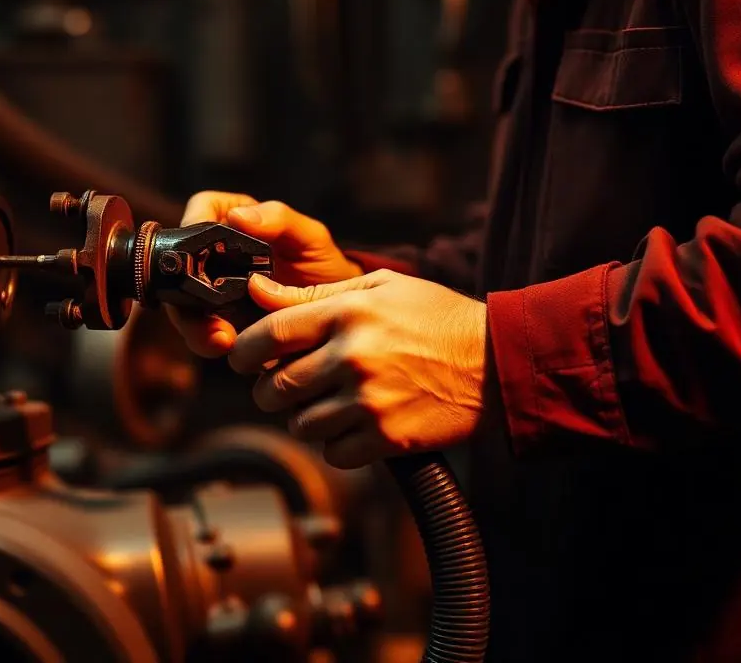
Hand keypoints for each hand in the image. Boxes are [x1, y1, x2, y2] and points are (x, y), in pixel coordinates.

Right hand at [165, 192, 362, 358]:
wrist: (335, 313)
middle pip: (180, 265)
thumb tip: (238, 216)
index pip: (198, 211)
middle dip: (187, 292)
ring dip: (196, 325)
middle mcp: (214, 254)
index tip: (200, 251)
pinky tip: (230, 347)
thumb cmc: (322, 265)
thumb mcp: (309, 237)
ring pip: (183, 304)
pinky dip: (209, 341)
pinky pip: (201, 331)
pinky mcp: (218, 321)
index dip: (192, 227)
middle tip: (209, 309)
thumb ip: (279, 220)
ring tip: (223, 341)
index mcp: (232, 220)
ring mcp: (211, 290)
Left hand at [229, 269, 487, 469]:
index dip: (243, 351)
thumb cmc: (437, 318)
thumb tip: (256, 290)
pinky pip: (333, 451)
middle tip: (286, 385)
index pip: (269, 335)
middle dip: (271, 390)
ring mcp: (369, 400)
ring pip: (300, 424)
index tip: (242, 359)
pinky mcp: (386, 437)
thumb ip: (314, 292)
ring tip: (331, 402)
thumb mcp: (380, 288)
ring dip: (306, 417)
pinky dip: (337, 443)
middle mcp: (353, 357)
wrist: (498, 363)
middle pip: (275, 387)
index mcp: (348, 313)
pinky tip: (356, 423)